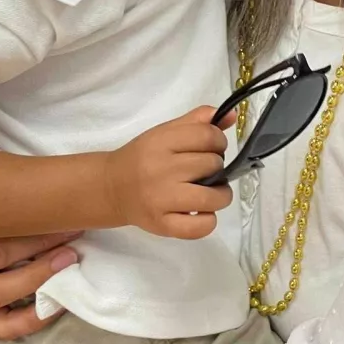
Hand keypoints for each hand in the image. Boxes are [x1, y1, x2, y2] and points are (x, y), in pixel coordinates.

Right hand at [104, 106, 232, 239]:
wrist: (112, 188)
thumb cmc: (142, 158)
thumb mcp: (164, 133)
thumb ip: (196, 121)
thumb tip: (231, 116)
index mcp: (161, 142)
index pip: (208, 136)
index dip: (218, 141)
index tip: (213, 148)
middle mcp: (161, 170)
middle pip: (212, 164)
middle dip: (217, 167)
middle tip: (206, 171)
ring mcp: (161, 200)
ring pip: (212, 197)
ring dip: (221, 195)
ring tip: (210, 191)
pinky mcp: (163, 225)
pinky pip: (201, 227)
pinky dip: (208, 220)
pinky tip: (200, 211)